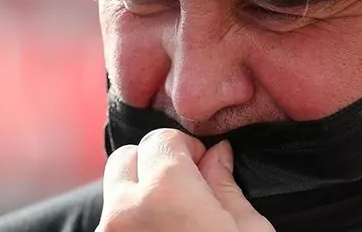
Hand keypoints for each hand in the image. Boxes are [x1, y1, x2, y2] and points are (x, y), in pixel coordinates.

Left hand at [96, 128, 274, 231]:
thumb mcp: (249, 231)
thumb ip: (225, 186)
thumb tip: (218, 155)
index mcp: (164, 193)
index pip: (160, 139)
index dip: (186, 148)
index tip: (203, 167)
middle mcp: (124, 211)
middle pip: (127, 158)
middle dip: (154, 163)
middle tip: (185, 188)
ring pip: (116, 191)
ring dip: (141, 191)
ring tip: (174, 215)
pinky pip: (113, 219)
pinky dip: (133, 216)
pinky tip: (162, 230)